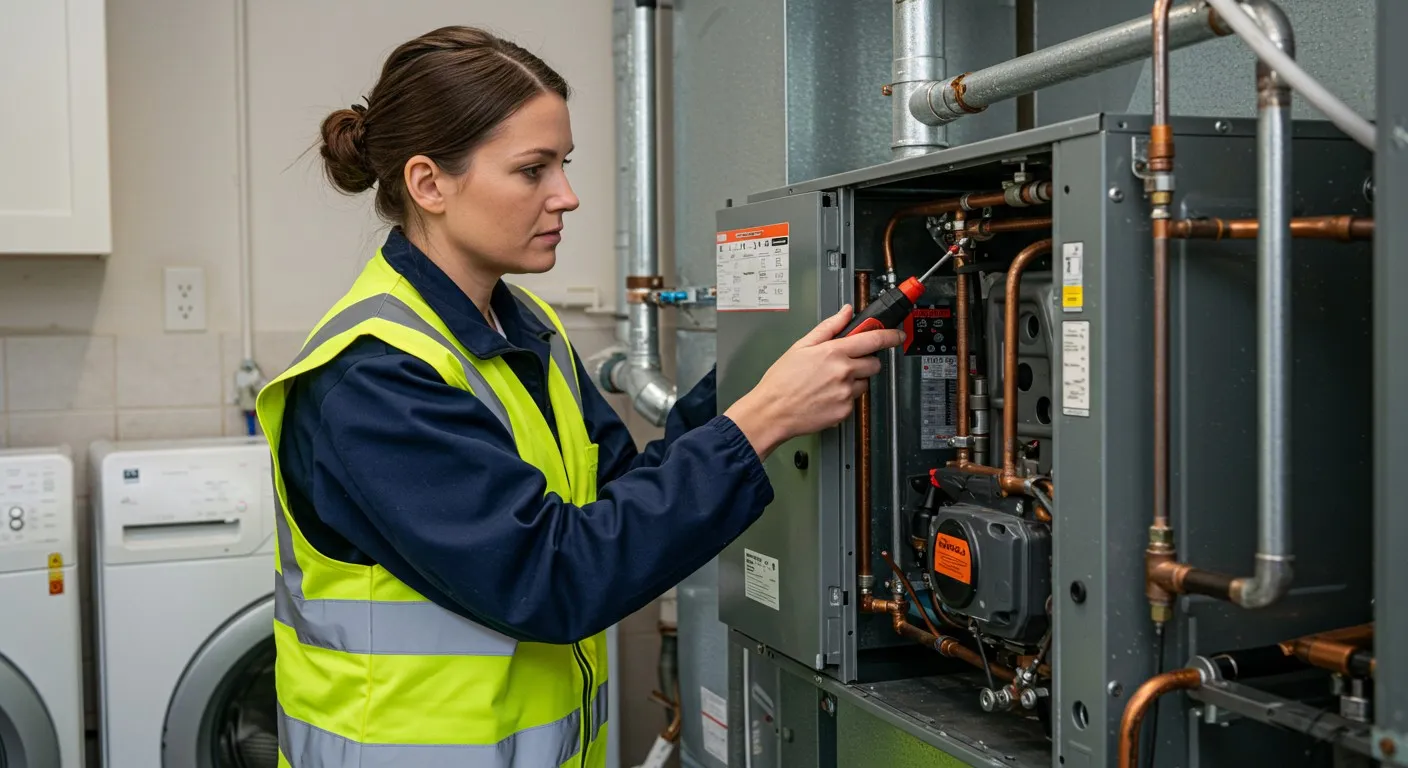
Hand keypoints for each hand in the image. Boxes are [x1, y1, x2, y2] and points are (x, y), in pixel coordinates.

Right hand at [724, 305, 903, 460]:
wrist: (772, 412)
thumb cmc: (781, 381)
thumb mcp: (801, 346)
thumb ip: (828, 327)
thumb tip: (845, 312)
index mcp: (834, 352)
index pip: (874, 340)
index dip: (890, 336)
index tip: (897, 335)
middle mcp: (844, 372)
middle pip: (874, 364)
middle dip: (865, 362)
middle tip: (846, 364)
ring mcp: (846, 394)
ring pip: (864, 383)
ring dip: (854, 381)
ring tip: (830, 383)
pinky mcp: (845, 411)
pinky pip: (854, 401)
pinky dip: (845, 398)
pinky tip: (826, 396)